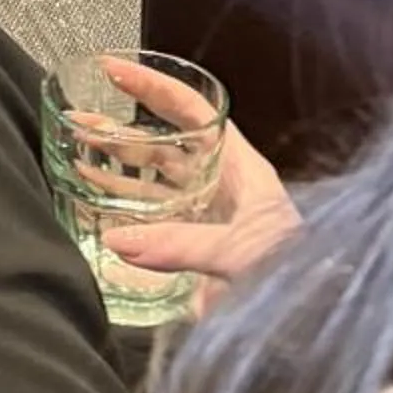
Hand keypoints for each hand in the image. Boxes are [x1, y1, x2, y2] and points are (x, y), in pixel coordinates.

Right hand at [93, 59, 302, 314]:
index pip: (193, 111)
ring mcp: (209, 223)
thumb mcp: (240, 251)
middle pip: (165, 147)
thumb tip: (118, 241)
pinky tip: (97, 221)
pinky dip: (126, 224)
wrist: (316, 322)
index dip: (154, 87)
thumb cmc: (296, 273)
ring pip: (155, 188)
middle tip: (80, 119)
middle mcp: (221, 188)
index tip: (115, 70)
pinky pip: (156, 232)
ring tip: (76, 160)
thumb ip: (180, 245)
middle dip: (123, 131)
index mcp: (239, 168)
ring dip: (117, 174)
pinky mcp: (199, 258)